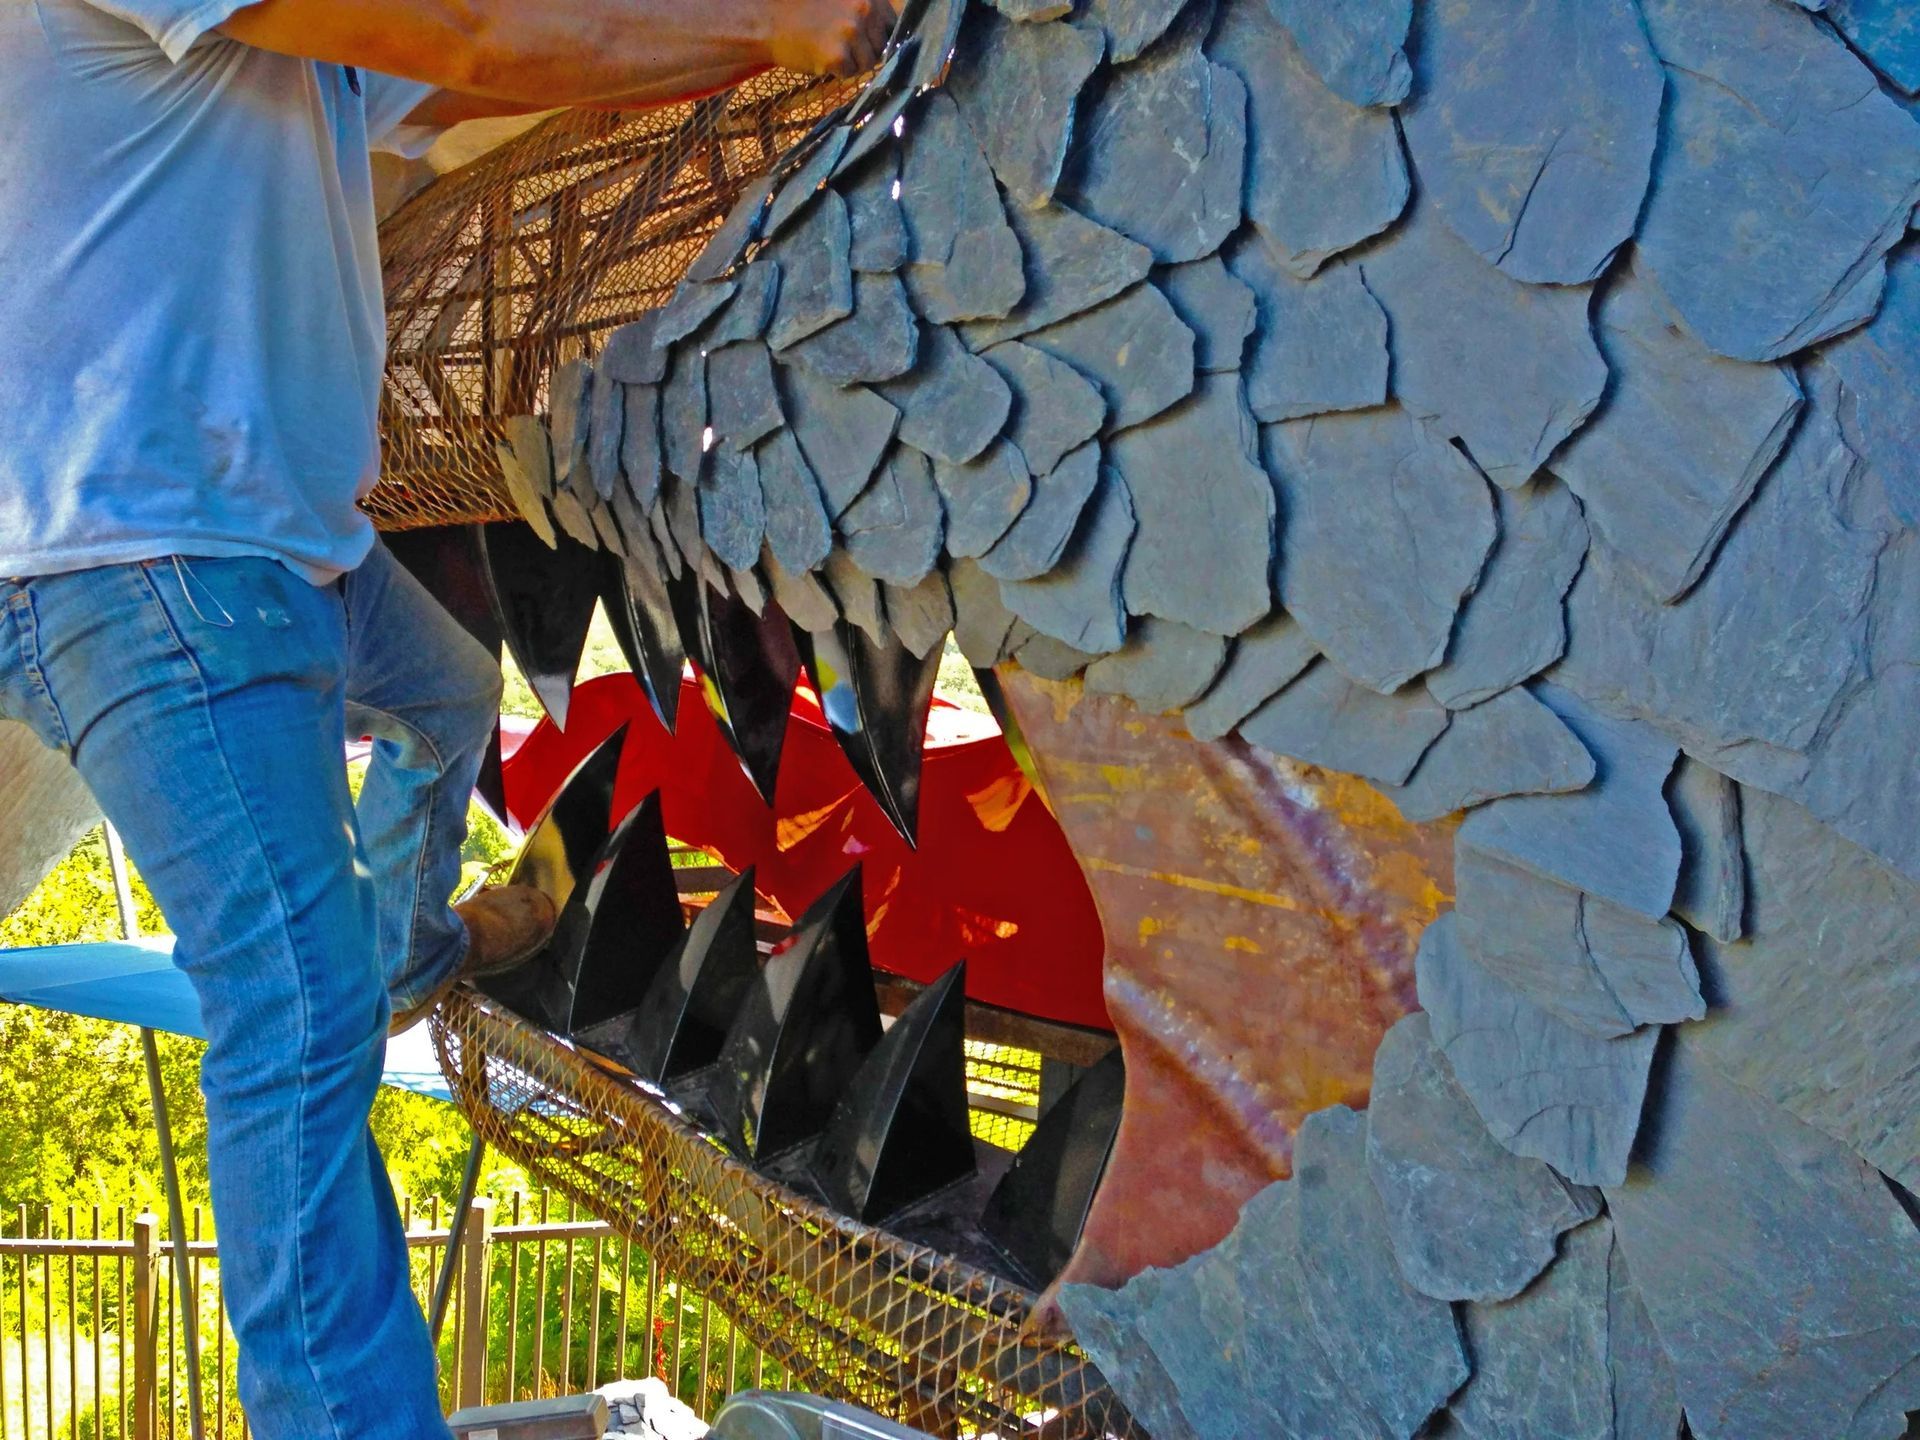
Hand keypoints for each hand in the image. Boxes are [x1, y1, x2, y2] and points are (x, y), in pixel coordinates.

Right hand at [763, 0, 898, 77]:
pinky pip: (850, 73)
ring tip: (828, 46)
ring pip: (868, 63)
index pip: (893, 25)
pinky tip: (820, 55)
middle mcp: (864, 9)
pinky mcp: (838, 55)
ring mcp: (851, 32)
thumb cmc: (805, 10)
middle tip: (838, 42)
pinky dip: (837, 71)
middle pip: (882, 46)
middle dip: (865, 50)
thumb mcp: (842, 0)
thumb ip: (867, 11)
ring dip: (851, 62)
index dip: (879, 36)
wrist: (768, 20)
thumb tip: (892, 39)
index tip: (864, 39)